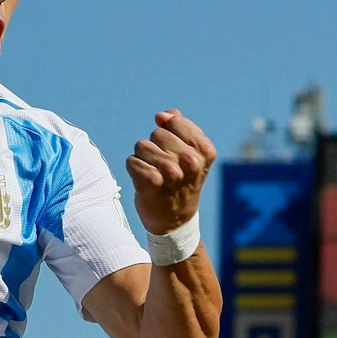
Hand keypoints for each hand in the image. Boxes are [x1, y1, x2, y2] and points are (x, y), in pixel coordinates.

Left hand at [125, 109, 215, 234]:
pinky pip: (131, 161)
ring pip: (142, 146)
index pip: (174, 121)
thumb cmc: (182, 182)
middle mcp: (190, 161)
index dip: (169, 133)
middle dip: (156, 147)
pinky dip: (134, 170)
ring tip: (156, 176)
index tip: (176, 152)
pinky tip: (146, 184)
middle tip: (165, 168)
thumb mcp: (191, 154)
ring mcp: (171, 172)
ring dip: (144, 159)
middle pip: (157, 133)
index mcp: (205, 151)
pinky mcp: (151, 182)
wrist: (175, 222)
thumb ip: (179, 128)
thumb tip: (162, 115)